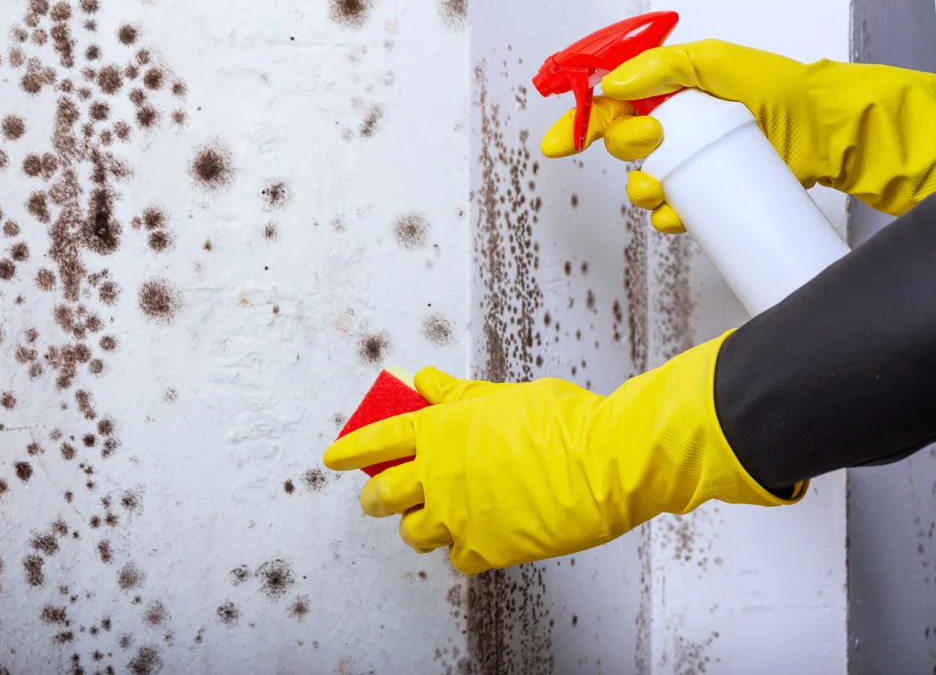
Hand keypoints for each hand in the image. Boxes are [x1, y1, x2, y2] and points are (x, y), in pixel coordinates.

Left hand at [324, 335, 802, 574]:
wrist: (605, 462)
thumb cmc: (562, 420)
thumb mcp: (504, 396)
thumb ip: (457, 395)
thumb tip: (424, 381)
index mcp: (439, 430)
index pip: (376, 439)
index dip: (350, 448)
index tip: (333, 457)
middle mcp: (439, 475)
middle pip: (382, 494)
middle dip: (374, 494)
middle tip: (376, 495)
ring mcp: (459, 515)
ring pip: (412, 532)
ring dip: (415, 525)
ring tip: (428, 518)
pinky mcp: (487, 548)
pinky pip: (456, 558)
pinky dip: (460, 550)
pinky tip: (473, 538)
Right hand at [542, 40, 935, 228]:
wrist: (822, 133)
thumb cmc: (779, 90)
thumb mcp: (718, 62)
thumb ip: (665, 66)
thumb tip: (617, 85)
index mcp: (666, 92)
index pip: (608, 106)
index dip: (577, 125)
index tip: (559, 143)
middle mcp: (672, 128)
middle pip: (619, 147)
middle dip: (625, 147)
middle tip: (653, 138)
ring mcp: (688, 163)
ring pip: (640, 186)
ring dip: (643, 189)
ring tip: (669, 183)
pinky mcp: (704, 196)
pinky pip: (668, 216)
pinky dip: (669, 218)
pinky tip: (682, 212)